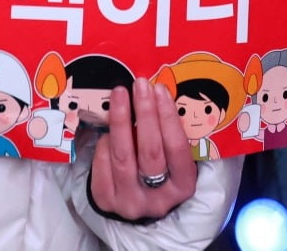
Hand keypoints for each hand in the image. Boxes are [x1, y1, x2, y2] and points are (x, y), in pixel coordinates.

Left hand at [89, 78, 196, 220]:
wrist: (132, 202)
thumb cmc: (156, 171)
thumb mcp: (170, 159)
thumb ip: (166, 135)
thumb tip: (154, 95)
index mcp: (182, 187)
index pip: (177, 149)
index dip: (169, 117)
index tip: (160, 90)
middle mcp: (158, 199)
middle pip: (151, 151)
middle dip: (145, 113)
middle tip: (140, 85)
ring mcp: (130, 201)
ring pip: (123, 156)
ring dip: (121, 119)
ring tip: (120, 93)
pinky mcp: (105, 199)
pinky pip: (103, 162)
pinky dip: (105, 141)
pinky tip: (107, 128)